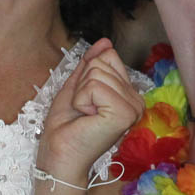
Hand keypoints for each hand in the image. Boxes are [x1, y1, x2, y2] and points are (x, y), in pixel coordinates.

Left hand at [37, 39, 144, 184]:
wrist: (59, 154)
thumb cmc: (66, 127)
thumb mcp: (77, 87)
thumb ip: (91, 63)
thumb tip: (105, 41)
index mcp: (128, 94)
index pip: (109, 56)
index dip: (87, 75)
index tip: (85, 100)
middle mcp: (136, 101)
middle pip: (102, 62)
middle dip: (82, 84)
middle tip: (83, 110)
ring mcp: (133, 108)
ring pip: (97, 72)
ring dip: (81, 93)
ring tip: (85, 115)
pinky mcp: (124, 114)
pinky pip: (95, 86)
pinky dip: (82, 100)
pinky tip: (87, 118)